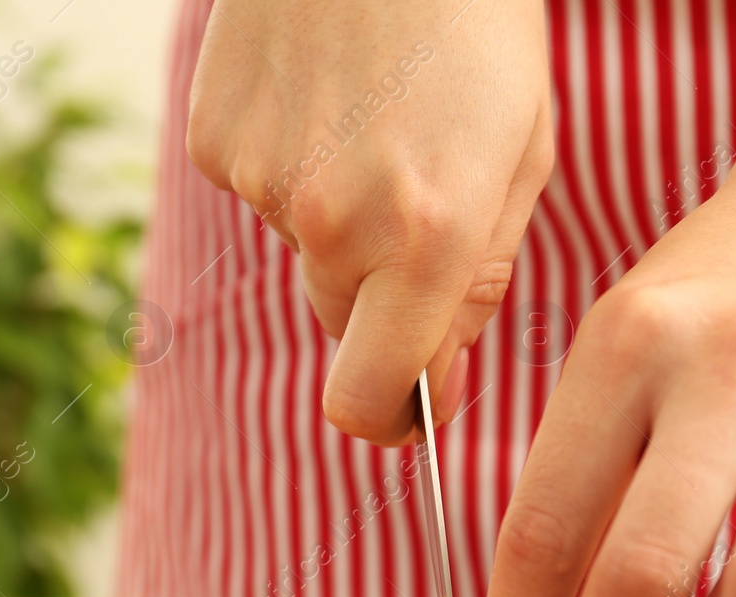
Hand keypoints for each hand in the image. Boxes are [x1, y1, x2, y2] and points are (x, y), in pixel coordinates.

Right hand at [186, 0, 552, 442]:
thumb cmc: (477, 28)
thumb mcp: (522, 157)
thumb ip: (479, 282)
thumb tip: (439, 377)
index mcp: (429, 236)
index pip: (373, 398)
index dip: (393, 418)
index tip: (409, 409)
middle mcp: (335, 224)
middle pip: (341, 327)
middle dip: (380, 301)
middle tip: (415, 212)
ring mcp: (262, 184)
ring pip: (303, 255)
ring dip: (337, 223)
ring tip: (372, 126)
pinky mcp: (213, 144)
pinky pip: (258, 197)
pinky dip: (290, 170)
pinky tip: (323, 102)